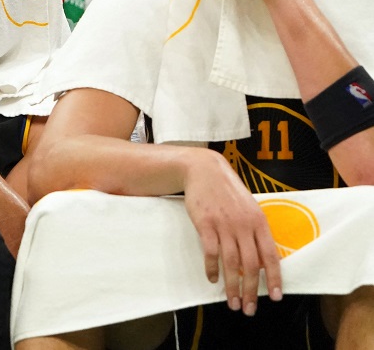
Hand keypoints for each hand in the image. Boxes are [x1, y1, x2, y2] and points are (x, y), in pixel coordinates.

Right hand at [182, 148, 281, 316]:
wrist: (204, 171)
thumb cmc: (227, 190)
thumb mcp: (249, 207)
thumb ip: (255, 230)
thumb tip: (260, 258)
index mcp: (258, 221)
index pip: (270, 256)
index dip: (273, 278)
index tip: (274, 297)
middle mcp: (243, 225)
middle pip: (250, 265)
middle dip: (250, 291)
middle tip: (248, 309)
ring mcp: (224, 225)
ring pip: (231, 262)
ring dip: (232, 286)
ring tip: (231, 301)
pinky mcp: (205, 224)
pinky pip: (210, 252)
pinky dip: (211, 268)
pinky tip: (212, 278)